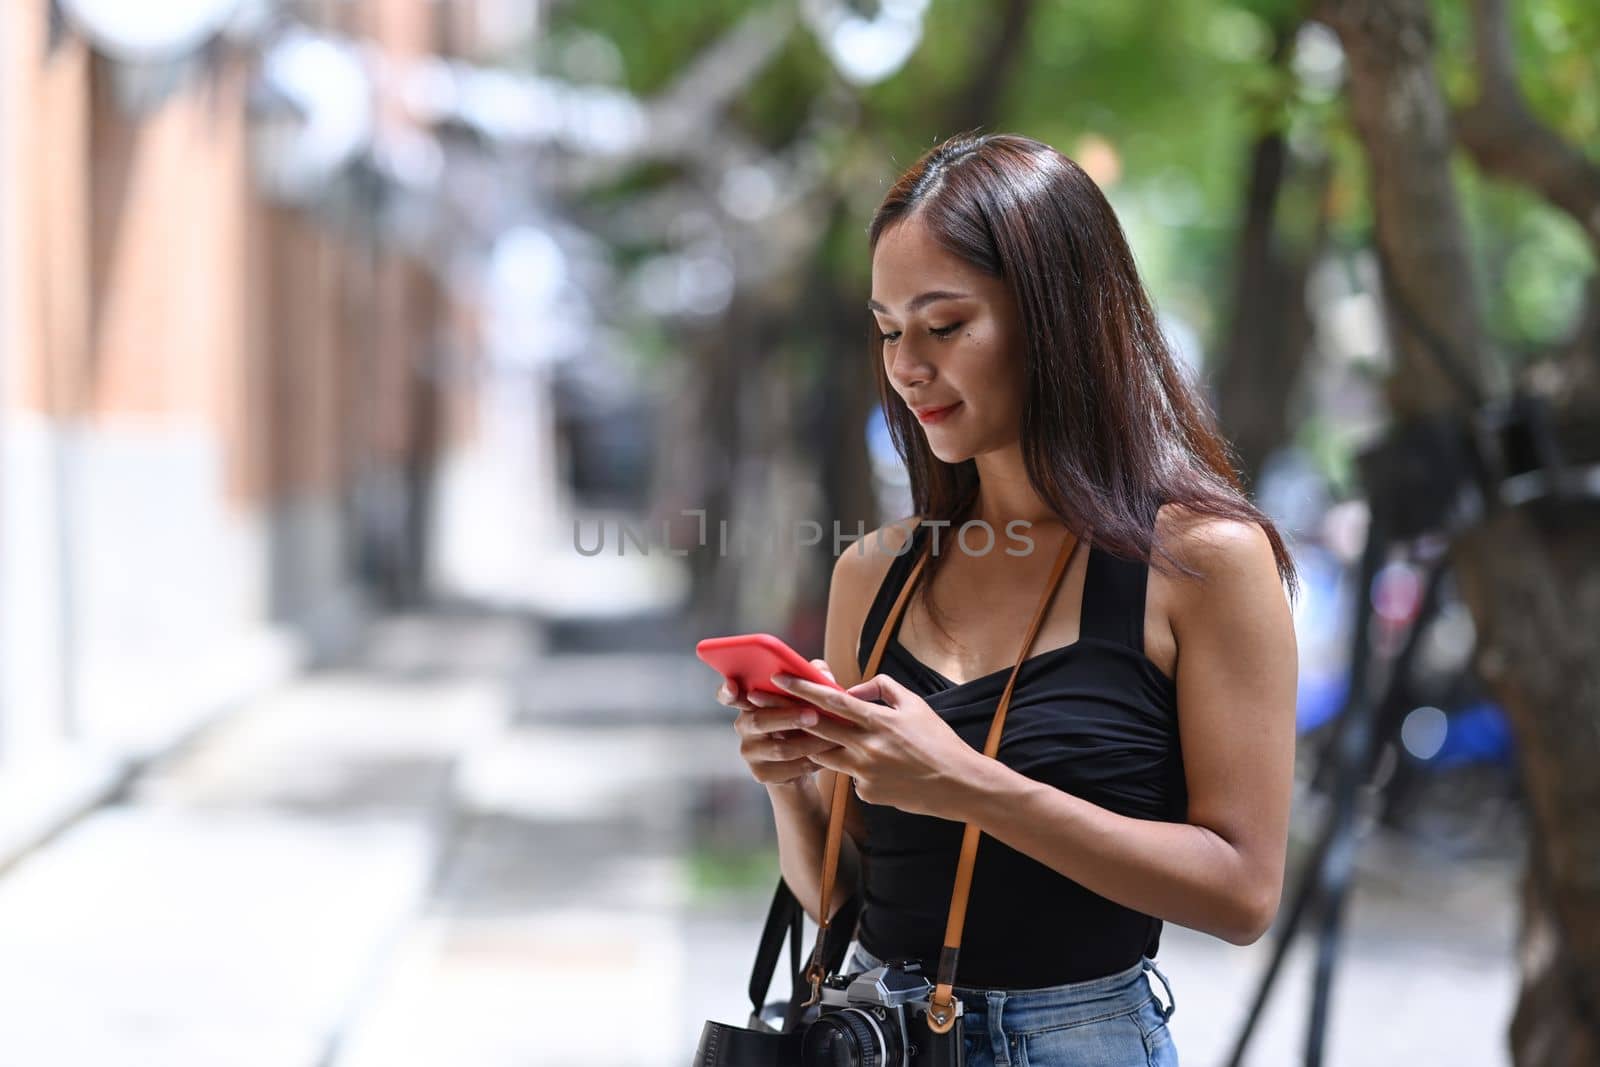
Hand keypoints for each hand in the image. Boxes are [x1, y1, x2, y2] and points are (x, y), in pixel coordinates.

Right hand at [719, 659, 845, 786]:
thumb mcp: (806, 697)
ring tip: (833, 737)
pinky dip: (811, 761)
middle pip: (759, 721)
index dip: (726, 690)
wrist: (801, 763)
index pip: (728, 695)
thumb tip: (820, 671)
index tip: (732, 685)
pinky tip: (828, 755)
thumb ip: (811, 678)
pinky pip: (789, 768)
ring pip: (779, 748)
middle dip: (788, 718)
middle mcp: (743, 725)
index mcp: (749, 702)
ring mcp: (750, 752)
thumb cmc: (803, 720)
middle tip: (813, 715)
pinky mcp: (761, 774)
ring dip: (809, 742)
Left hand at [769, 670, 981, 818]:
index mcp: (879, 721)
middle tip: (763, 704)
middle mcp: (867, 747)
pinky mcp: (867, 794)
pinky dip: (856, 770)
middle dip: (788, 714)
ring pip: (826, 756)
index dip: (803, 688)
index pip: (833, 700)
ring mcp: (865, 773)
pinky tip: (881, 772)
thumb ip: (882, 689)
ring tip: (807, 736)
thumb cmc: (939, 741)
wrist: (959, 785)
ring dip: (816, 745)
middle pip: (818, 729)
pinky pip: (851, 777)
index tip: (779, 677)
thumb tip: (854, 690)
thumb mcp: (915, 705)